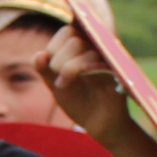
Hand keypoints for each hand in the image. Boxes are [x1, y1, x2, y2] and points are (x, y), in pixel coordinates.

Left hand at [34, 23, 133, 143]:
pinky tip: (65, 82)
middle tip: (55, 75)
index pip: (69, 31)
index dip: (55, 45)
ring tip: (60, 84)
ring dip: (66, 66)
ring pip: (85, 48)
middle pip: (74, 38)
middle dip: (58, 57)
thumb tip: (39, 54)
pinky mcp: (117, 72)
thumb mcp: (56, 84)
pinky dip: (79, 69)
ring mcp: (109, 59)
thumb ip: (45, 69)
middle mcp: (99, 49)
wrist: (98, 125)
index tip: (49, 63)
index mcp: (85, 47)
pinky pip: (98, 62)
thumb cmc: (79, 101)